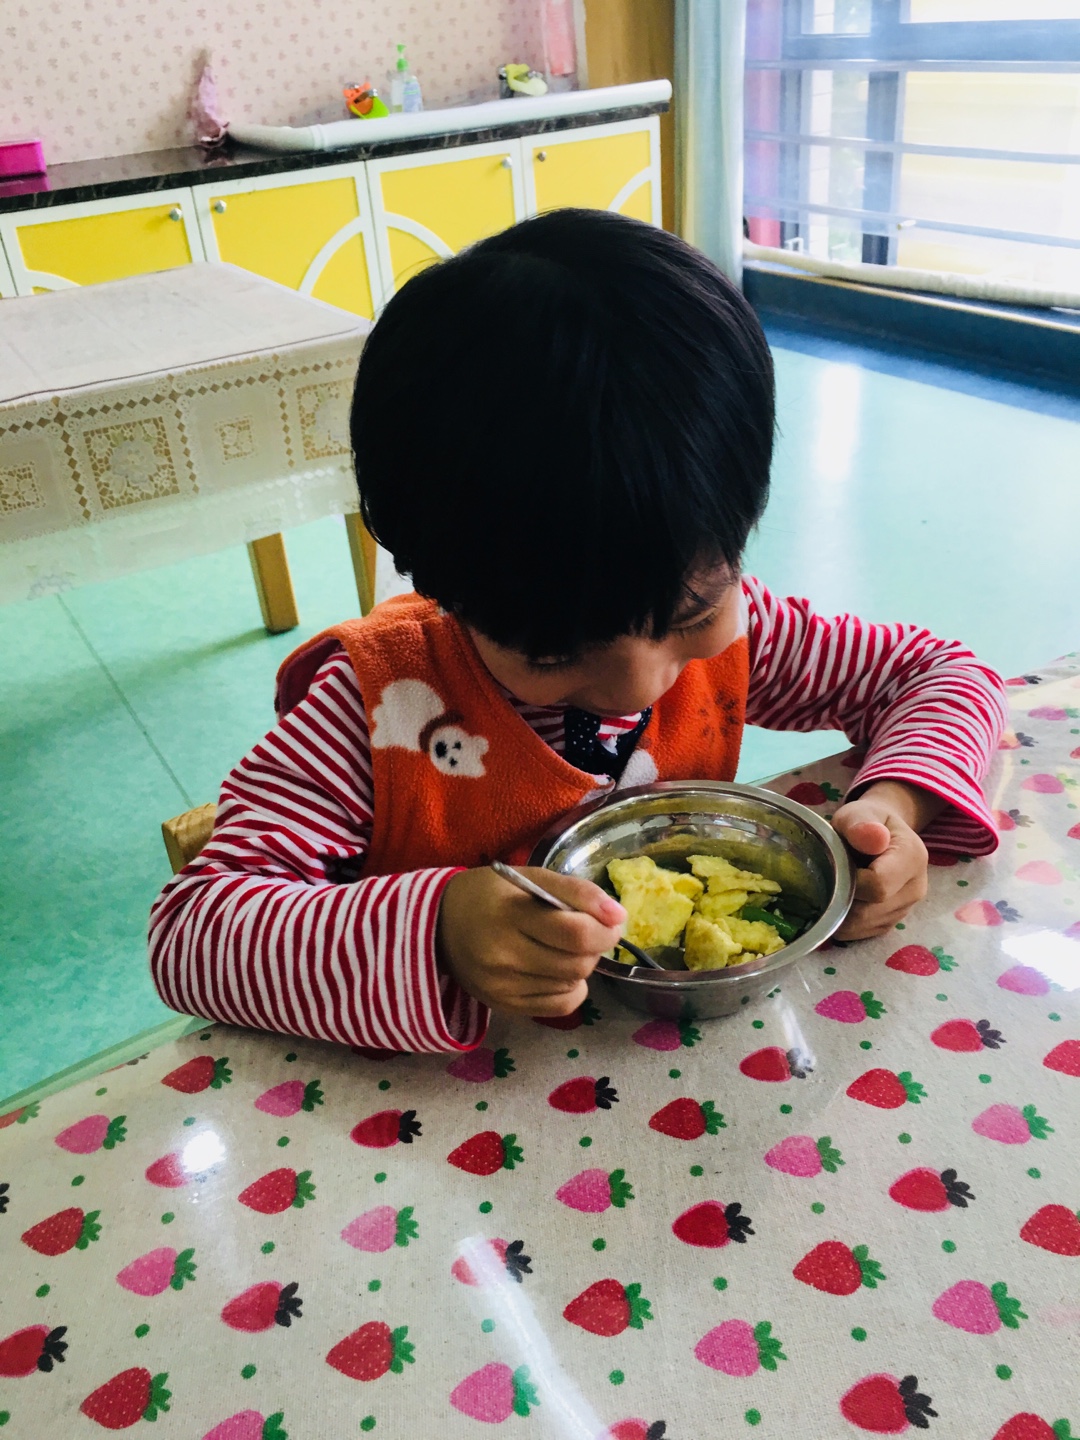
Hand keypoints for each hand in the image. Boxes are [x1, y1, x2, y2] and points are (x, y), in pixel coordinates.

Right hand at [437, 866, 626, 1016]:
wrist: (439, 926)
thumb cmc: (490, 894)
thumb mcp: (530, 877)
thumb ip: (577, 892)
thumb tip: (619, 916)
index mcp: (509, 915)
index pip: (575, 933)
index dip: (606, 929)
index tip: (611, 920)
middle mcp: (503, 956)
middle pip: (578, 963)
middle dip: (594, 946)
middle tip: (584, 930)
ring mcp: (502, 986)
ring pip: (572, 984)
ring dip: (580, 965)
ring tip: (561, 947)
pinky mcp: (504, 1006)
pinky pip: (560, 1006)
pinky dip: (570, 988)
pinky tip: (555, 970)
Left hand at [831, 781, 944, 940]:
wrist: (880, 832)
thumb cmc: (866, 821)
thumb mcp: (859, 813)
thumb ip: (862, 825)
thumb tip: (874, 838)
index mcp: (912, 858)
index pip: (878, 886)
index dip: (850, 880)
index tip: (839, 865)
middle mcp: (916, 888)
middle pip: (869, 911)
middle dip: (842, 898)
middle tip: (831, 876)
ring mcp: (906, 909)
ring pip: (864, 925)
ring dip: (841, 911)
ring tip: (838, 885)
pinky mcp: (893, 922)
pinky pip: (863, 933)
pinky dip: (845, 922)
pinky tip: (841, 900)